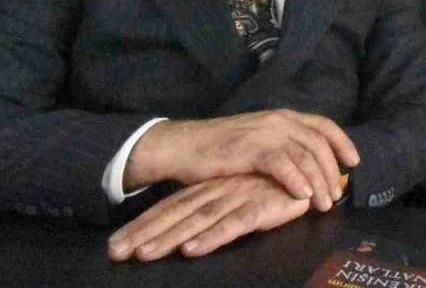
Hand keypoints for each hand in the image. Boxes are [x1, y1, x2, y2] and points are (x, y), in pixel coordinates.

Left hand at [107, 174, 310, 261]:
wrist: (312, 170)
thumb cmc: (275, 186)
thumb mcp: (238, 195)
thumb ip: (214, 209)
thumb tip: (183, 231)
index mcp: (209, 190)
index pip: (169, 208)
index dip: (141, 226)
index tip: (113, 247)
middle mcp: (218, 193)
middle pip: (174, 215)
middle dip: (143, 234)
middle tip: (115, 253)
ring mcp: (238, 198)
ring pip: (197, 220)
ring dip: (169, 238)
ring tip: (144, 255)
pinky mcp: (260, 207)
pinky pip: (233, 224)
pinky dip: (212, 237)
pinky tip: (193, 249)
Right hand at [125, 110, 357, 212]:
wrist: (185, 146)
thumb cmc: (222, 148)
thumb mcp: (259, 140)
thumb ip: (284, 146)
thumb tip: (311, 166)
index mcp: (284, 116)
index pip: (324, 125)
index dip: (342, 142)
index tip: (354, 161)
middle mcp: (279, 120)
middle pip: (319, 144)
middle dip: (332, 170)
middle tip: (337, 194)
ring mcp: (266, 132)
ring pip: (305, 156)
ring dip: (319, 181)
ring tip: (324, 203)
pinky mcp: (252, 148)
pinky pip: (283, 164)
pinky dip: (296, 180)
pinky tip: (303, 195)